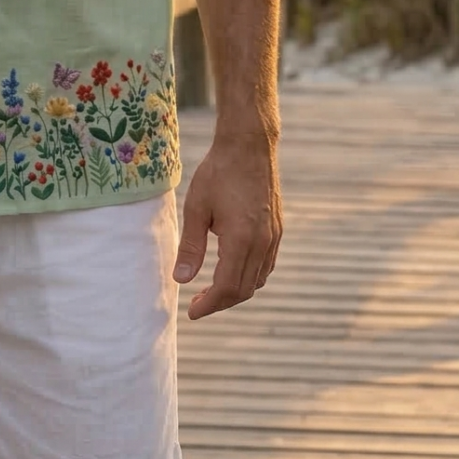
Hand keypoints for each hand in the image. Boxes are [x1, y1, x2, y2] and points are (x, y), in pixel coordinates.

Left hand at [173, 129, 281, 320]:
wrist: (249, 146)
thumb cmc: (219, 173)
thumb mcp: (196, 208)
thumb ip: (190, 247)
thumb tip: (181, 280)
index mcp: (242, 239)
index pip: (227, 287)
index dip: (209, 305)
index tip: (192, 312)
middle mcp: (263, 242)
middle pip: (244, 289)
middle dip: (220, 302)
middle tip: (197, 305)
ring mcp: (274, 236)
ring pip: (258, 279)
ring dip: (236, 292)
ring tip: (211, 291)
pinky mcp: (277, 229)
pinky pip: (266, 265)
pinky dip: (250, 277)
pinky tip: (231, 271)